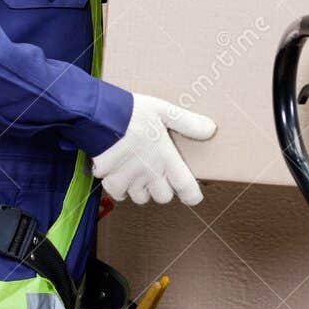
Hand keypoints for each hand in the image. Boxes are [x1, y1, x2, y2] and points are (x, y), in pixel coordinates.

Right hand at [91, 94, 215, 205]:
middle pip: (163, 197)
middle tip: (158, 172)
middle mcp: (150, 173)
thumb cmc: (132, 112)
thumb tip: (210, 129)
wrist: (98, 116)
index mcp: (166, 158)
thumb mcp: (164, 110)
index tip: (191, 193)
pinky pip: (120, 194)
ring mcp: (130, 179)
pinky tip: (121, 173)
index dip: (192, 195)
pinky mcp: (111, 180)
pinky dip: (121, 188)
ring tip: (139, 172)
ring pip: (141, 198)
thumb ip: (187, 122)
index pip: (186, 189)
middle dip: (163, 188)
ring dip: (142, 189)